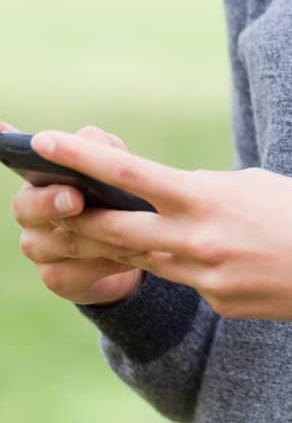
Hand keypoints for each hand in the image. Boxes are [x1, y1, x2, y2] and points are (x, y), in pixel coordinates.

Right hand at [6, 122, 144, 305]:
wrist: (133, 243)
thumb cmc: (117, 192)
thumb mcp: (114, 163)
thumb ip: (101, 148)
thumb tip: (91, 144)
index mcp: (40, 178)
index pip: (25, 170)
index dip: (39, 175)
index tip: (71, 189)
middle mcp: (30, 213)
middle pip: (27, 209)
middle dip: (53, 204)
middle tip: (79, 201)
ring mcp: (39, 249)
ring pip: (62, 243)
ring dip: (101, 236)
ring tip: (135, 230)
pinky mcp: (56, 278)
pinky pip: (76, 274)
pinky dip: (108, 262)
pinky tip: (135, 254)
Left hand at [19, 129, 291, 322]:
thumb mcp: (249, 185)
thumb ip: (201, 192)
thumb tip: (168, 202)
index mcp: (205, 199)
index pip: (128, 176)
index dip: (80, 159)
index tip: (44, 141)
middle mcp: (197, 242)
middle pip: (114, 231)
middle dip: (77, 217)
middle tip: (49, 203)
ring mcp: (205, 279)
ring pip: (143, 261)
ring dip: (117, 246)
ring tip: (94, 231)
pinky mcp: (218, 304)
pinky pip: (186, 282)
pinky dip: (184, 266)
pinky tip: (210, 256)